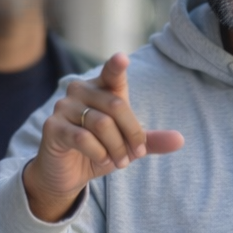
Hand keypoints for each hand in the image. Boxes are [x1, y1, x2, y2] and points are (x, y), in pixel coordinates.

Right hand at [23, 52, 183, 221]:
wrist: (68, 174)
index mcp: (100, 88)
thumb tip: (180, 140)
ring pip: (101, 124)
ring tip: (119, 161)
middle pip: (116, 106)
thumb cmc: (100, 151)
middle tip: (135, 155)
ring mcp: (63, 107)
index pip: (111, 73)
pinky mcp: (52, 127)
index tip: (122, 58)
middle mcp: (80, 91)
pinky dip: (99, 153)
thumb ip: (150, 140)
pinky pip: (83, 138)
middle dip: (132, 134)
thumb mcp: (127, 145)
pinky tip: (101, 160)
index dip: (116, 66)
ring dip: (116, 148)